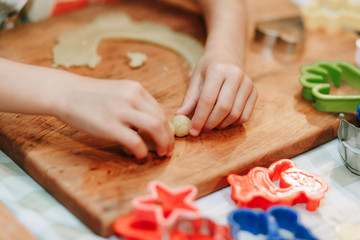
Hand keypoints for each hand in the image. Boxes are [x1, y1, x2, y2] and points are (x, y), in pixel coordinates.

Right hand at [55, 77, 174, 158]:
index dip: (167, 128)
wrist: (64, 92)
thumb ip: (134, 105)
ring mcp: (120, 111)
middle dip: (169, 138)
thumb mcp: (117, 92)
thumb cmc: (89, 96)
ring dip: (162, 143)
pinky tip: (140, 156)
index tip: (166, 139)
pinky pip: (135, 141)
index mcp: (135, 89)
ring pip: (155, 127)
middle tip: (167, 151)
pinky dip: (142, 151)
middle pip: (162, 119)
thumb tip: (148, 127)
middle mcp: (131, 97)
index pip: (160, 110)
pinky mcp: (109, 125)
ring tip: (160, 154)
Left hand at [176, 50, 257, 135]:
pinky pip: (245, 115)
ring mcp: (248, 84)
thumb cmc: (209, 68)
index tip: (192, 131)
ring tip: (211, 124)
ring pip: (235, 114)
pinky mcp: (255, 92)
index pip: (207, 100)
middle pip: (223, 108)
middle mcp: (236, 75)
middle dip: (210, 123)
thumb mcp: (196, 78)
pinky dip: (233, 123)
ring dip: (221, 125)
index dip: (199, 118)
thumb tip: (179, 116)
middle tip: (202, 129)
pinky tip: (223, 120)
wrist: (227, 55)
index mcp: (218, 70)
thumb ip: (190, 98)